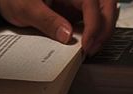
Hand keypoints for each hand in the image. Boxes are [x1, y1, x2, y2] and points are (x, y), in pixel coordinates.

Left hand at [0, 0, 117, 54]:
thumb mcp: (27, 8)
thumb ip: (47, 20)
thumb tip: (67, 36)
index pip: (91, 3)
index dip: (93, 25)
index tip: (86, 45)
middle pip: (105, 5)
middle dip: (105, 28)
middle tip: (92, 49)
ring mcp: (77, 3)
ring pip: (102, 13)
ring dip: (102, 31)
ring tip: (90, 50)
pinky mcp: (74, 13)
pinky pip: (91, 21)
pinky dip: (93, 33)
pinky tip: (86, 46)